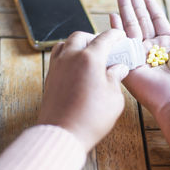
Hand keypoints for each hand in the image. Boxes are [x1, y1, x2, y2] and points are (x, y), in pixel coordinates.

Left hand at [37, 29, 129, 151]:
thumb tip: (119, 69)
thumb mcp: (113, 98)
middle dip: (93, 37)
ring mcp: (57, 67)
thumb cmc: (91, 118)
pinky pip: (57, 57)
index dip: (114, 35)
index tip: (120, 36)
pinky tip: (75, 67)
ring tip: (87, 53)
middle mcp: (70, 57)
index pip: (104, 39)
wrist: (62, 134)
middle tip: (104, 46)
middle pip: (80, 37)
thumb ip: (115, 78)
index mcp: (89, 58)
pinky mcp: (50, 78)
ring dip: (77, 44)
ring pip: (65, 44)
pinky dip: (67, 55)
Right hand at [110, 0, 169, 116]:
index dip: (150, 6)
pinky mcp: (129, 62)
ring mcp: (139, 55)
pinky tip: (112, 14)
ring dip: (125, 7)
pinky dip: (116, 28)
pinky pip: (122, 41)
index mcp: (167, 46)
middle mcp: (151, 49)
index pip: (156, 20)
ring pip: (131, 25)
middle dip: (134, 2)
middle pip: (141, 19)